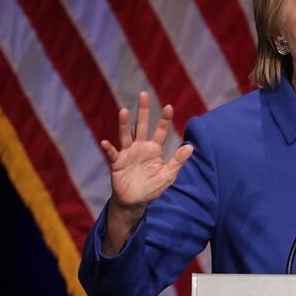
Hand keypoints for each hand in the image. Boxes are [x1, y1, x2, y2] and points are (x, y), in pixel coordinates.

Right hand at [99, 92, 192, 253]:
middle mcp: (141, 147)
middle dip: (143, 111)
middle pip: (142, 125)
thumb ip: (178, 161)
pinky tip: (105, 142)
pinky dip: (109, 148)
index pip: (161, 131)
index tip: (169, 107)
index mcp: (154, 148)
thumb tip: (191, 147)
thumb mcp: (169, 175)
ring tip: (124, 111)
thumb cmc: (153, 186)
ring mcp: (128, 153)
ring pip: (126, 135)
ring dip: (124, 124)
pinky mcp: (117, 163)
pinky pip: (112, 154)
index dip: (165, 120)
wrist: (135, 201)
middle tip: (143, 94)